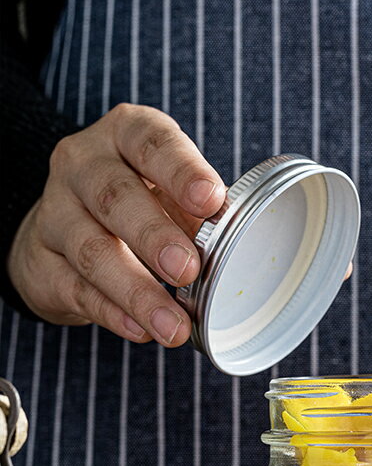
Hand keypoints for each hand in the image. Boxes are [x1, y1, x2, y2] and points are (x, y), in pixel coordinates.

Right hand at [7, 103, 224, 345]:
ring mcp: (55, 213)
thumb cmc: (137, 202)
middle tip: (188, 269)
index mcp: (124, 136)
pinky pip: (76, 289)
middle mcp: (82, 165)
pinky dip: (112, 313)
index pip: (151, 142)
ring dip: (137, 291)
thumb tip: (235, 247)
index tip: (211, 200)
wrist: (63, 230)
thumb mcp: (168, 192)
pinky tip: (141, 330)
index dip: (182, 170)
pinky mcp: (42, 263)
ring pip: (92, 251)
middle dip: (154, 235)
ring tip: (173, 325)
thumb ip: (199, 213)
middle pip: (114, 197)